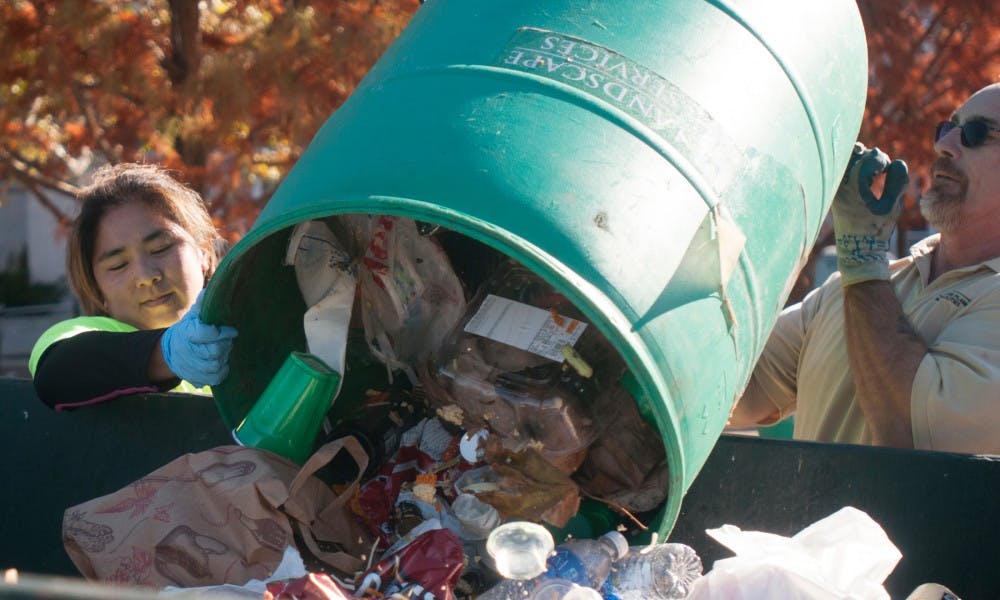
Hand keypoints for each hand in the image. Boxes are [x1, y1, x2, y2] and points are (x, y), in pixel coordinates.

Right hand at [160, 291, 237, 386]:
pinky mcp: (194, 378)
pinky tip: (224, 364)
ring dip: (224, 358)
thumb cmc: (189, 328)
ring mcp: (189, 366)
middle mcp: (186, 350)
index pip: (205, 333)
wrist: (171, 350)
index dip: (221, 333)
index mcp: (187, 332)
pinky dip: (222, 372)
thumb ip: (203, 304)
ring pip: (215, 365)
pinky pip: (214, 379)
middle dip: (226, 345)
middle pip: (213, 351)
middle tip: (229, 340)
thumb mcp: (193, 314)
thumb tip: (212, 290)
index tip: (233, 330)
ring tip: (226, 351)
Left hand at [832, 142, 908, 285]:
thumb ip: (898, 182)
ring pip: (845, 158)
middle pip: (856, 152)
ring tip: (872, 174)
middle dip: (873, 158)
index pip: (870, 157)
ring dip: (862, 160)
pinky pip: (841, 168)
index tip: (889, 174)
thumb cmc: (876, 229)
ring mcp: (833, 187)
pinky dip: (854, 166)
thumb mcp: (893, 207)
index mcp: (853, 188)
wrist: (855, 249)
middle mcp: (839, 185)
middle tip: (881, 173)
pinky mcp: (833, 190)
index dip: (885, 162)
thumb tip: (897, 162)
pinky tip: (864, 178)